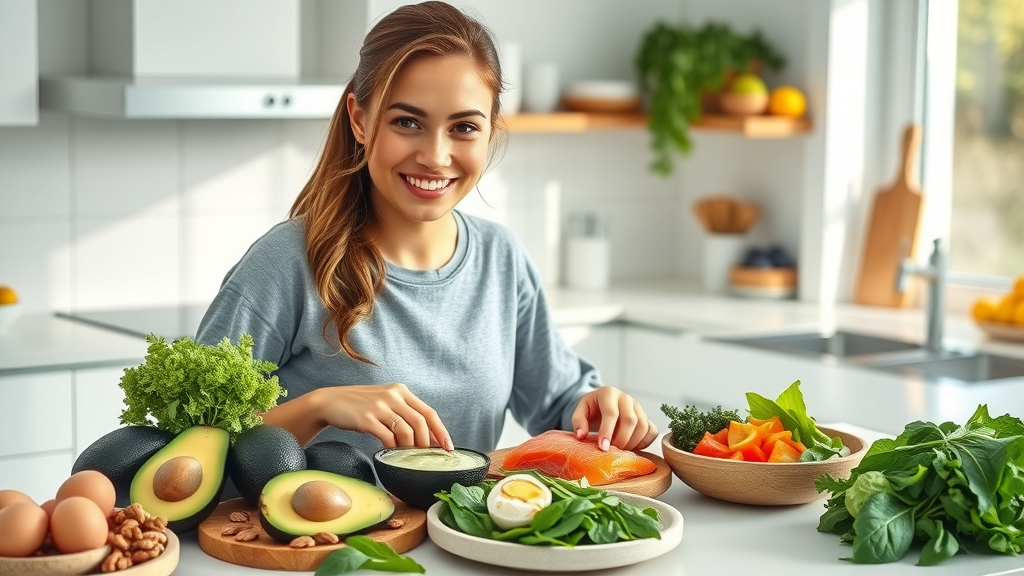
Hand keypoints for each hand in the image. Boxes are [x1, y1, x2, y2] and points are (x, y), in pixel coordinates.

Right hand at [314, 383, 452, 449]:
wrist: (330, 402)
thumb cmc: (359, 406)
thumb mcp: (384, 401)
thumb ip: (403, 413)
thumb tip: (425, 437)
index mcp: (401, 391)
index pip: (429, 412)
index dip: (441, 431)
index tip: (448, 448)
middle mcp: (393, 395)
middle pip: (421, 422)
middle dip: (427, 444)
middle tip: (426, 458)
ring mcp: (380, 406)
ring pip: (406, 431)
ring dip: (410, 448)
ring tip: (407, 458)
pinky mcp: (366, 418)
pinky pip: (387, 438)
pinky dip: (393, 449)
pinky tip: (390, 454)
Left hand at [570, 387, 656, 451]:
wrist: (603, 402)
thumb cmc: (592, 408)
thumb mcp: (580, 411)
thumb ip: (578, 421)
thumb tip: (581, 436)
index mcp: (608, 393)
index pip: (611, 413)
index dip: (607, 431)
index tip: (603, 448)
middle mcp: (626, 398)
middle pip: (630, 420)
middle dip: (621, 440)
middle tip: (611, 450)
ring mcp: (638, 407)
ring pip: (643, 426)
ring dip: (632, 443)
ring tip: (620, 450)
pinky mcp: (646, 416)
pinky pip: (652, 431)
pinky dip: (644, 442)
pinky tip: (632, 447)